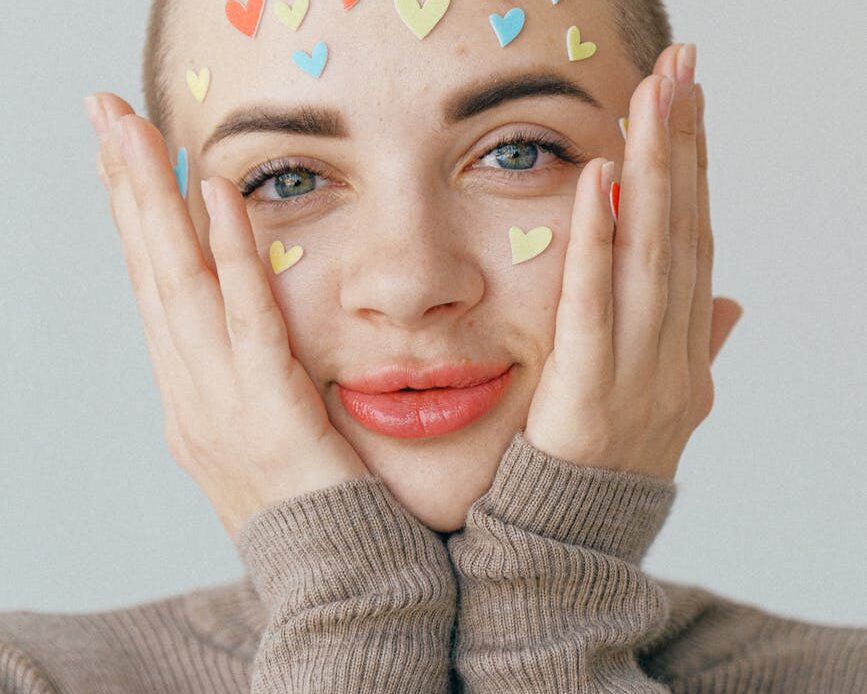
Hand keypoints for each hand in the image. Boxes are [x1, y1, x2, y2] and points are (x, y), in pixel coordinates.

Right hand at [86, 94, 369, 539]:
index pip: (156, 293)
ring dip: (155, 202)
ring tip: (136, 129)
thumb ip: (252, 382)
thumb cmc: (314, 509)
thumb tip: (251, 333)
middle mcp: (190, 397)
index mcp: (191, 400)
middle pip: (150, 275)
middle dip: (125, 191)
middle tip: (105, 112)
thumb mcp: (267, 438)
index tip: (124, 158)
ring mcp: (219, 407)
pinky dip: (231, 254)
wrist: (337, 585)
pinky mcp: (268, 414)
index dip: (135, 221)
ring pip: (178, 285)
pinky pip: (248, 319)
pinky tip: (218, 195)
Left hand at [524, 44, 742, 482]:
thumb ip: (694, 345)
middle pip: (683, 233)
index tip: (689, 106)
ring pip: (653, 255)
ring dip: (655, 171)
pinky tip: (601, 179)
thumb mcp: (664, 401)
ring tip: (654, 97)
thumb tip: (729, 303)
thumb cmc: (610, 462)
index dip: (696, 171)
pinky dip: (600, 240)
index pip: (694, 243)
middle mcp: (674, 350)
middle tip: (682, 68)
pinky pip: (595, 304)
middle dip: (683, 146)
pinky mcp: (589, 387)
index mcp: (686, 348)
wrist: (579, 539)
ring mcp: (640, 370)